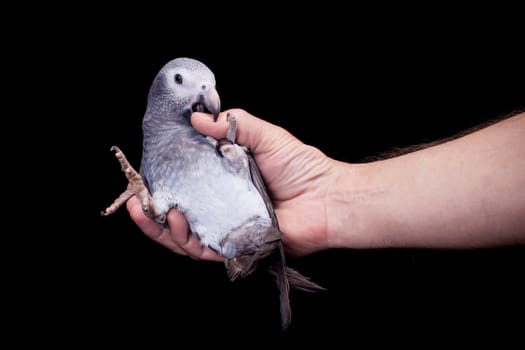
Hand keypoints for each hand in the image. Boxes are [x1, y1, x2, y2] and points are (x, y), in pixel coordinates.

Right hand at [127, 109, 335, 259]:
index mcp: (223, 184)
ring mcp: (228, 230)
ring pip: (185, 238)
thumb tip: (197, 119)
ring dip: (162, 228)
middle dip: (151, 213)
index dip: (162, 184)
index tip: (143, 176)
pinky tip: (175, 223)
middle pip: (178, 218)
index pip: (185, 187)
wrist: (328, 196)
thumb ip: (232, 124)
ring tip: (152, 210)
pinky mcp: (237, 248)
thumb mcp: (263, 135)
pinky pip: (206, 250)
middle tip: (135, 202)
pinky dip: (186, 239)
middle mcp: (221, 209)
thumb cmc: (301, 168)